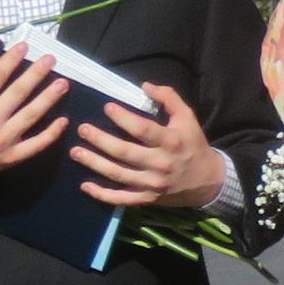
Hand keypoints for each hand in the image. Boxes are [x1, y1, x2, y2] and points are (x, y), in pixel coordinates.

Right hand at [0, 48, 69, 192]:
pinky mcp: (12, 156)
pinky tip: (64, 120)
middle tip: (51, 59)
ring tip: (63, 84)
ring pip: (31, 115)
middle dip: (36, 74)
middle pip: (18, 92)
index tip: (24, 46)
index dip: (11, 60)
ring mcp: (3, 140)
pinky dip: (51, 134)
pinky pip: (35, 144)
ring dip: (49, 98)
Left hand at [75, 81, 227, 213]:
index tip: (107, 107)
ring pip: (118, 175)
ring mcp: (153, 184)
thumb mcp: (188, 118)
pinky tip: (85, 185)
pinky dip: (102, 194)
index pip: (144, 130)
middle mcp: (161, 164)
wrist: (208, 181)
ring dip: (94, 164)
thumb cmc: (193, 145)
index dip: (124, 118)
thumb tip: (145, 85)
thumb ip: (169, 98)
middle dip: (100, 140)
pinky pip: (122, 198)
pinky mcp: (148, 199)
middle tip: (82, 129)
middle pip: (125, 153)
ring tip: (75, 152)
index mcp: (172, 142)